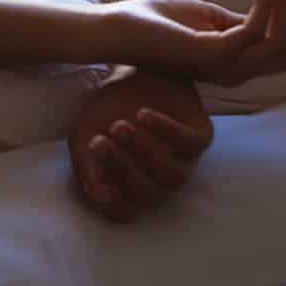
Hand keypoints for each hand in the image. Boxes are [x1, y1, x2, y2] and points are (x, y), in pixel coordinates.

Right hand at [68, 67, 214, 222]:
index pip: (124, 213)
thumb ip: (87, 165)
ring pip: (172, 175)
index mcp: (130, 186)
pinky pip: (189, 144)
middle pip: (148, 194)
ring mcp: (183, 161)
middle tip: (97, 142)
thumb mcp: (85, 135)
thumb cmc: (107, 110)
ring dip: (144, 153)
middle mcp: (159, 180)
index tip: (96, 183)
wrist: (132, 72)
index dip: (112, 204)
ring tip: (119, 126)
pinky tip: (142, 114)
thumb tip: (98, 195)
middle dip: (120, 169)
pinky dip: (165, 131)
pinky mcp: (200, 137)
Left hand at [108, 0, 285, 83]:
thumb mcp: (207, 17)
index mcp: (237, 63)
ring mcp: (224, 66)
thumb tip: (269, 8)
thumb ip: (239, 20)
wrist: (116, 26)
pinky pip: (255, 31)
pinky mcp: (210, 53)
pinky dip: (265, 5)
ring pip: (282, 43)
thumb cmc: (156, 20)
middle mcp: (236, 70)